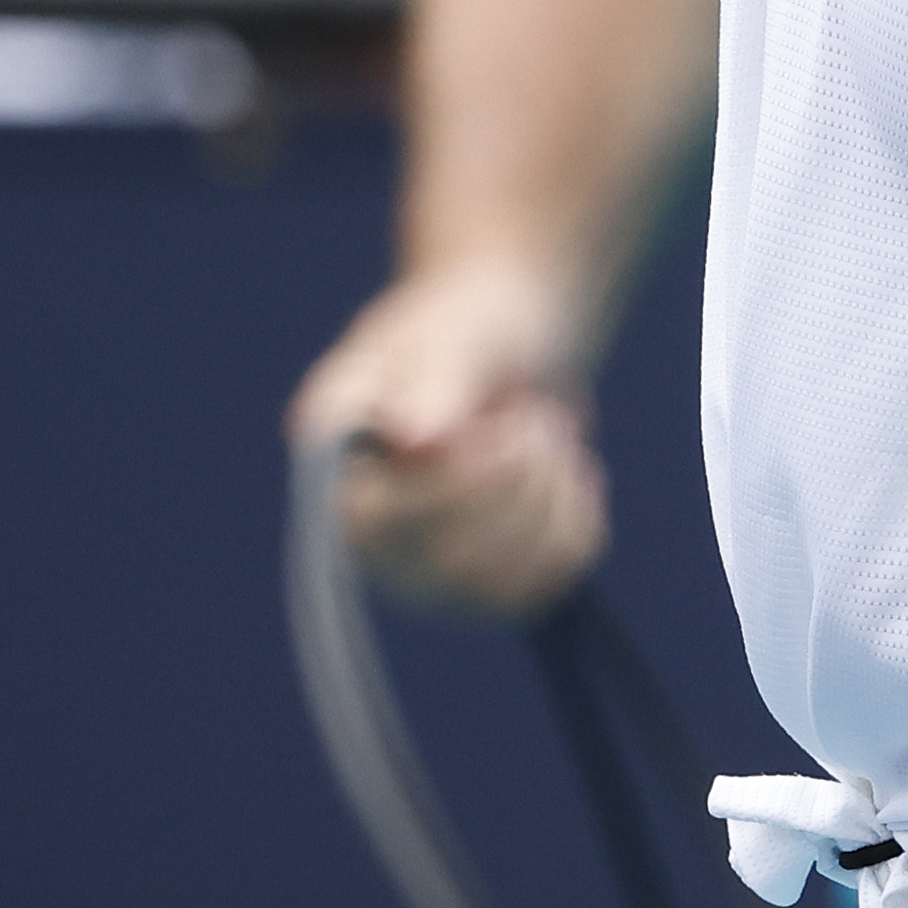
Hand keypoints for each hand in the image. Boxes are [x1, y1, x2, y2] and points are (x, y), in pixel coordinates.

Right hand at [291, 256, 607, 613]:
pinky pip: (551, 579)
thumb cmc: (467, 324)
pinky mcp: (486, 582)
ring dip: (550, 495)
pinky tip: (560, 472)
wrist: (512, 338)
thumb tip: (417, 441)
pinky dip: (574, 517)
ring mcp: (426, 568)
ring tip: (541, 435)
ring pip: (506, 584)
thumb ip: (435, 379)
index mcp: (332, 465)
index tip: (505, 433)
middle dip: (519, 484)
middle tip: (531, 415)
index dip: (455, 492)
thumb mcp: (452, 332)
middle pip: (453, 566)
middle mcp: (366, 532)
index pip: (377, 526)